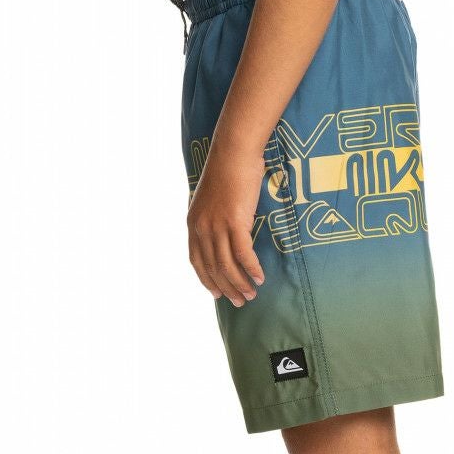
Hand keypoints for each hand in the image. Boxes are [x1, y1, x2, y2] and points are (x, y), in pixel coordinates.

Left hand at [187, 139, 266, 306]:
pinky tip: (260, 278)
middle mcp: (202, 228)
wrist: (233, 152)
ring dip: (240, 283)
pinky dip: (251, 269)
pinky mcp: (234, 222)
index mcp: (193, 224)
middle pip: (213, 268)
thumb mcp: (213, 199)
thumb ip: (214, 219)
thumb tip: (225, 234)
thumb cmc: (228, 171)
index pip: (196, 261)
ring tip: (251, 294)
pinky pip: (243, 254)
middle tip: (240, 302)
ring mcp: (217, 226)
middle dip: (227, 288)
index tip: (217, 294)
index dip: (207, 280)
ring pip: (227, 265)